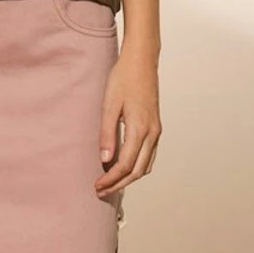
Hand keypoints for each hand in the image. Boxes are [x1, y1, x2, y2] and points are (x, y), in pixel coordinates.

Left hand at [94, 46, 160, 198]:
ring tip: (110, 183)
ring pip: (145, 165)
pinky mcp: (155, 127)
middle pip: (137, 171)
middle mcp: (152, 133)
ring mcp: (156, 131)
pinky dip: (137, 167)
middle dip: (119, 184)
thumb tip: (105, 160)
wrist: (142, 61)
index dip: (111, 179)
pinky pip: (149, 155)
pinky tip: (123, 167)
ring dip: (128, 178)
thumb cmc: (123, 79)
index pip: (125, 165)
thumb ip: (107, 134)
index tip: (97, 185)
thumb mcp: (109, 105)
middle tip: (101, 191)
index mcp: (140, 129)